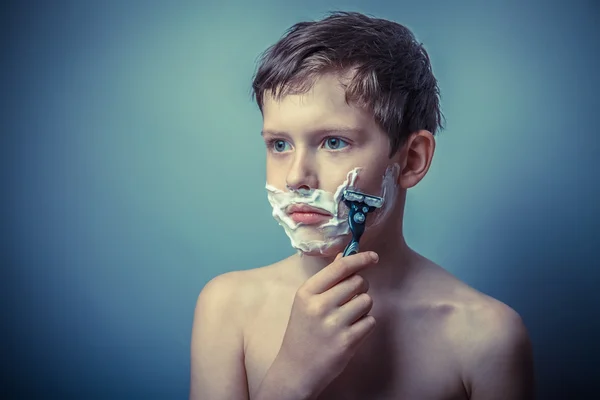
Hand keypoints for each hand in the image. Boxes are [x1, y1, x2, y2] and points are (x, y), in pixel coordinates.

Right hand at [275, 251, 378, 396]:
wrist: (296, 370)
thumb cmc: (302, 332)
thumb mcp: (306, 302)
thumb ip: (327, 279)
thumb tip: (345, 255)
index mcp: (307, 292)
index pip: (341, 267)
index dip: (360, 258)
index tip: (373, 257)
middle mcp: (320, 306)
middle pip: (358, 282)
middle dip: (360, 287)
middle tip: (351, 298)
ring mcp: (334, 324)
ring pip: (367, 301)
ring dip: (363, 307)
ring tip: (348, 317)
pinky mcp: (348, 341)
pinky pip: (370, 321)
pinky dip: (365, 324)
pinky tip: (350, 331)